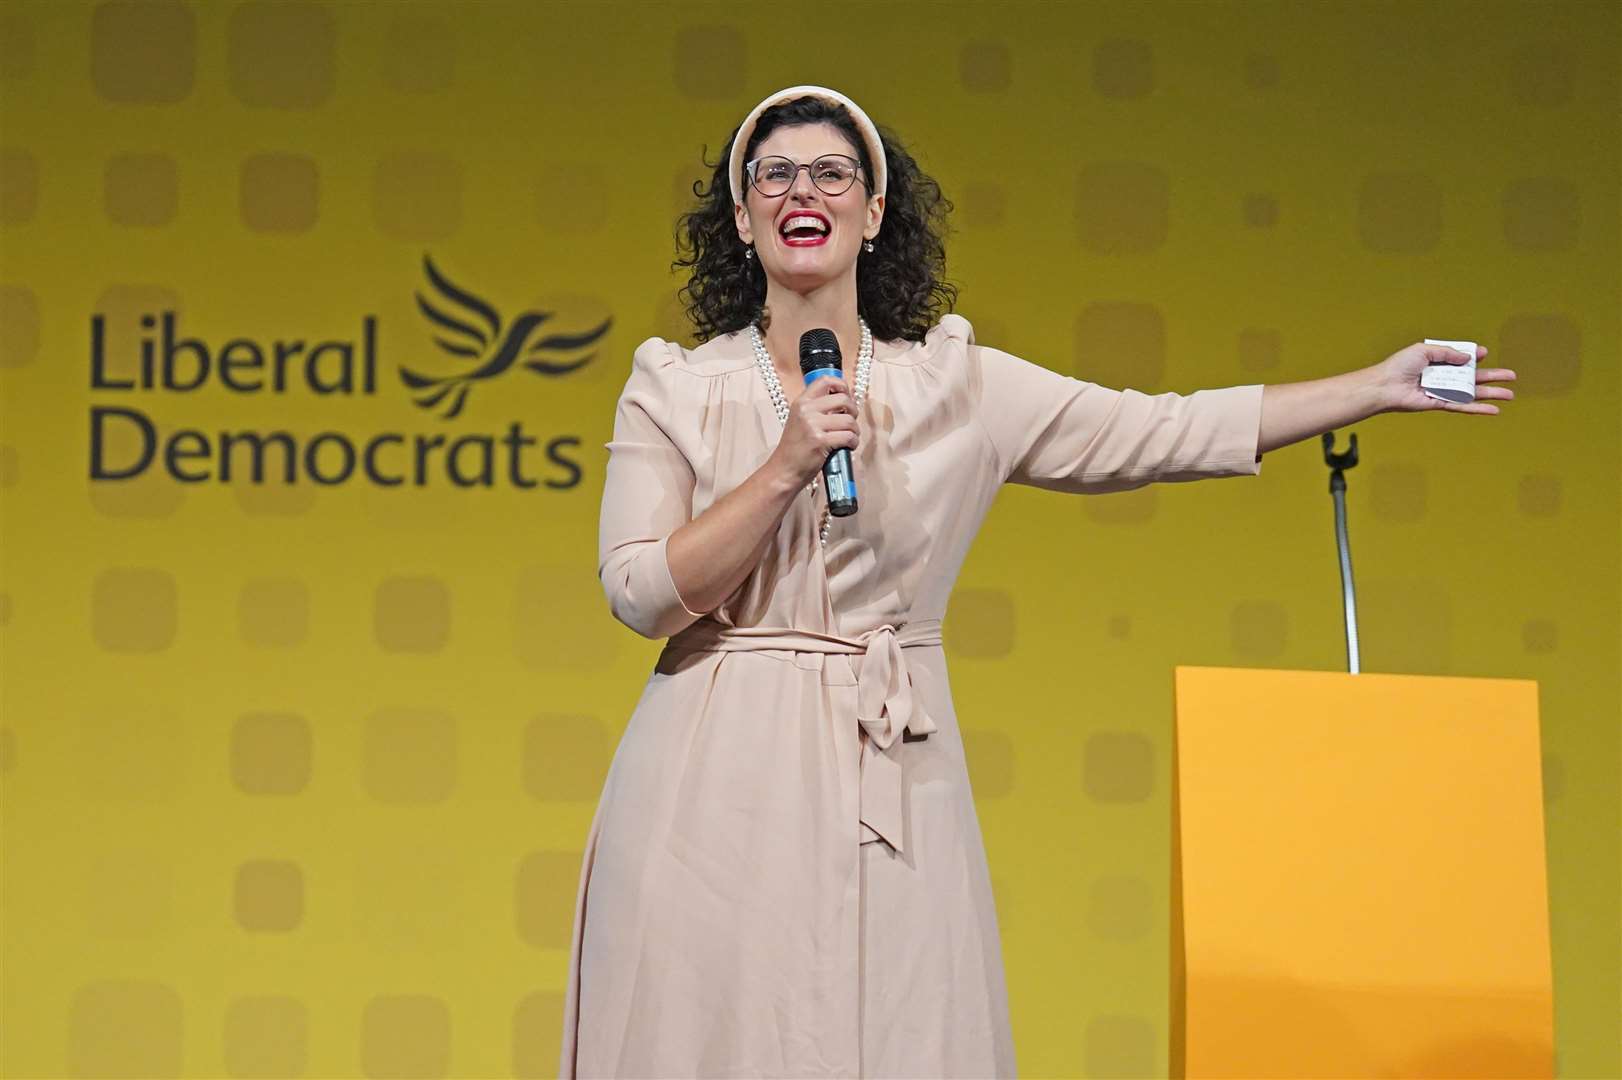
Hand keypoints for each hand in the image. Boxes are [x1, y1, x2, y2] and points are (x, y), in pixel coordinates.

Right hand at [767, 374, 857, 488]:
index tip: (846, 396)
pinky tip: (847, 447)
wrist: (783, 470)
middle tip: (850, 422)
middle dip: (853, 411)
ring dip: (854, 430)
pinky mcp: (821, 441)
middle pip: (843, 399)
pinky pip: (848, 436)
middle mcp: (806, 410)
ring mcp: (813, 425)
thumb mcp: (799, 420)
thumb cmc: (794, 449)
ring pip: (849, 420)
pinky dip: (853, 443)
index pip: (825, 380)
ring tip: (848, 437)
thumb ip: (816, 409)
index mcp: (801, 402)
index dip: (842, 386)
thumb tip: (843, 401)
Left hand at [1371, 342, 1516, 414]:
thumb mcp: (1424, 350)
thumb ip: (1447, 353)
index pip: (1461, 359)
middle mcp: (1441, 376)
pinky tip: (1494, 410)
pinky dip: (1478, 408)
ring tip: (1510, 394)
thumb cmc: (1399, 366)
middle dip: (1493, 376)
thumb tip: (1469, 358)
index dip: (1474, 356)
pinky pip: (1462, 406)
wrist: (1385, 386)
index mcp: (1437, 361)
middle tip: (1511, 376)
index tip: (1484, 353)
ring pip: (1472, 393)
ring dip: (1491, 394)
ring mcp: (1442, 391)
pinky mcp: (1439, 404)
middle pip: (1472, 377)